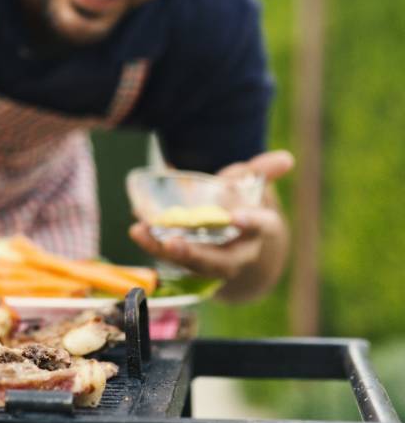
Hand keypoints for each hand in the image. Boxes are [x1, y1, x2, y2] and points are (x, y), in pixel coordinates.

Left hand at [128, 150, 293, 281]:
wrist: (239, 242)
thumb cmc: (244, 206)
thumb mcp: (253, 187)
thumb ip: (262, 171)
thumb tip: (286, 158)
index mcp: (259, 230)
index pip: (261, 227)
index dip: (250, 222)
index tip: (237, 217)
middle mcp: (238, 252)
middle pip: (220, 261)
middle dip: (196, 254)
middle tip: (174, 243)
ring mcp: (213, 262)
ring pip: (191, 264)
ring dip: (164, 250)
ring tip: (140, 232)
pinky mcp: (191, 262)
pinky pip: (172, 257)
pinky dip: (154, 244)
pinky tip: (137, 229)